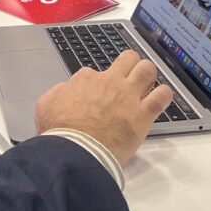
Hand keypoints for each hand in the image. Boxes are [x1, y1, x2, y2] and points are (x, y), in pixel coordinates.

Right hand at [35, 51, 172, 165]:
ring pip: (147, 70)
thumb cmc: (59, 132)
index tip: (97, 94)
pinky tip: (161, 97)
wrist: (75, 151)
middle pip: (128, 59)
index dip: (97, 82)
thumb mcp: (45, 105)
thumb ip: (59, 92)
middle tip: (129, 75)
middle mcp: (110, 82)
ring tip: (147, 83)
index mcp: (86, 79)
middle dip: (130, 64)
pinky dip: (164, 94)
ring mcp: (128, 96)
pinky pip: (162, 96)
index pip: (96, 72)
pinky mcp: (143, 114)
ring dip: (148, 74)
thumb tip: (67, 90)